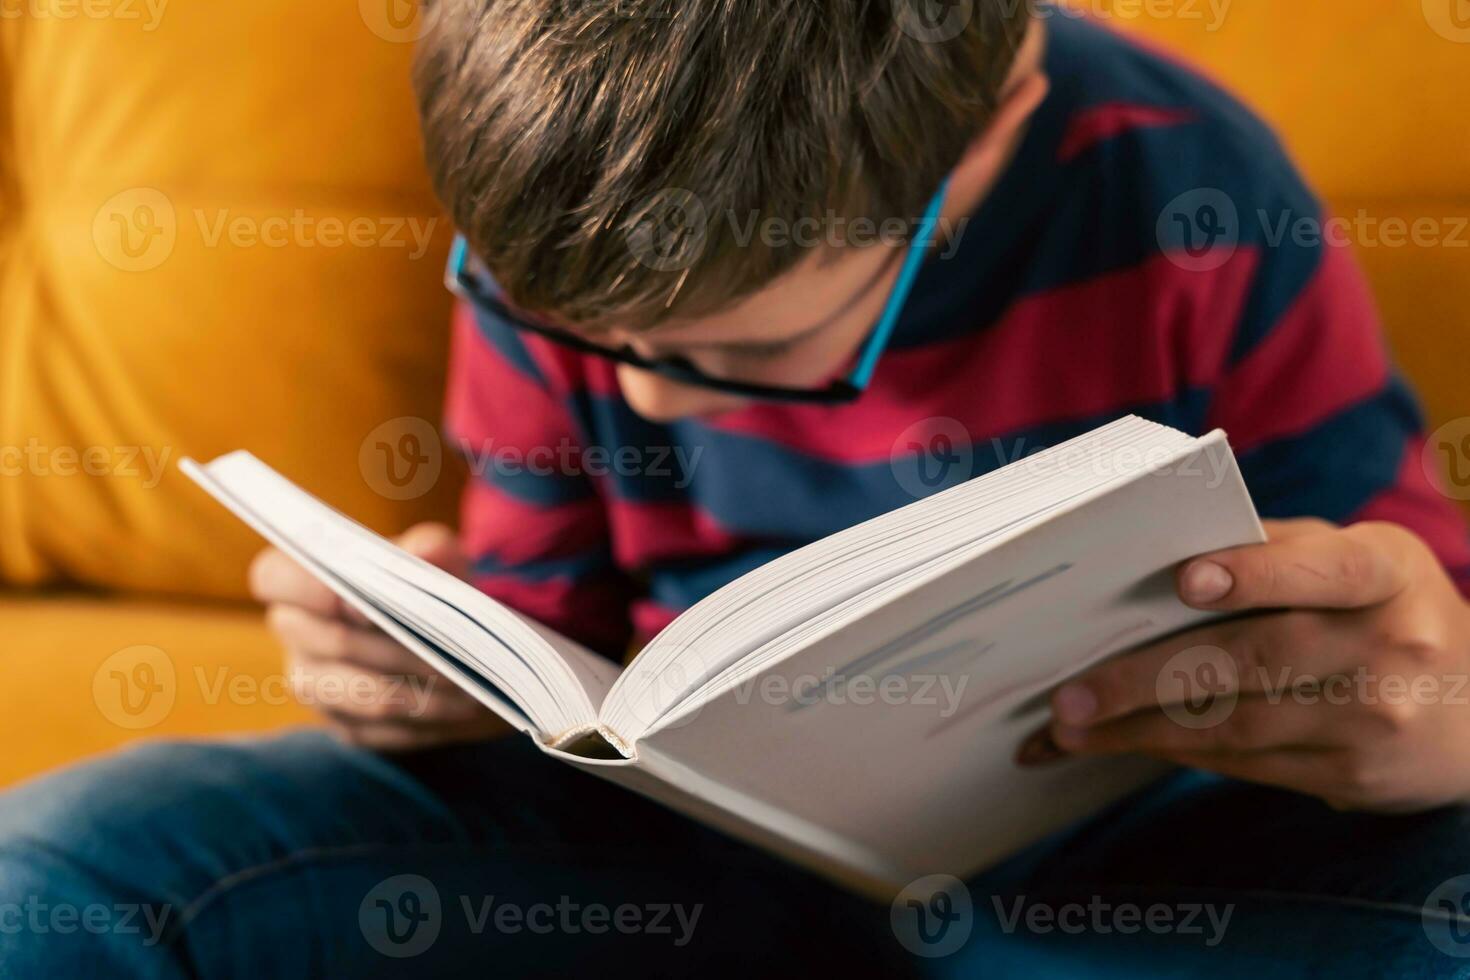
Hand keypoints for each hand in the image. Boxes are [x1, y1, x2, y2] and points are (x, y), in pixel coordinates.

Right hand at [249, 522, 509, 750]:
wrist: (448, 637)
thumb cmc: (430, 584)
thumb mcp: (437, 556)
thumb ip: (430, 548)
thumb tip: (426, 555)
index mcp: (299, 578)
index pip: (272, 577)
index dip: (317, 591)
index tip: (370, 603)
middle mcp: (294, 631)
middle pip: (334, 642)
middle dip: (400, 649)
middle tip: (456, 654)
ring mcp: (313, 684)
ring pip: (361, 695)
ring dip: (421, 693)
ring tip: (467, 688)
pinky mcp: (343, 725)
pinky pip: (380, 730)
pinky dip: (425, 721)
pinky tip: (456, 708)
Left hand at [1019, 519, 1469, 811]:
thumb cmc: (1382, 611)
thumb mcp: (1354, 561)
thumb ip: (1273, 550)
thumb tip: (1154, 550)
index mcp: (1386, 570)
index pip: (1323, 569)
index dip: (1255, 574)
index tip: (1183, 581)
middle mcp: (1392, 644)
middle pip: (1255, 659)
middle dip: (1148, 678)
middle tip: (1071, 693)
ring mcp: (1376, 718)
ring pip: (1238, 724)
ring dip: (1142, 728)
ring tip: (1073, 727)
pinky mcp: (1355, 775)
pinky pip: (1248, 763)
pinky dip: (1177, 752)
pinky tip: (1125, 743)